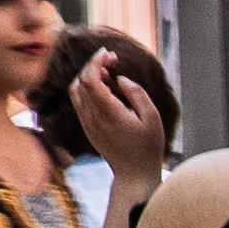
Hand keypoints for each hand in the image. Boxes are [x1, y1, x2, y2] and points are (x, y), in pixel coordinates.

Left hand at [66, 56, 170, 173]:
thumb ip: (137, 94)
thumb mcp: (152, 118)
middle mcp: (93, 117)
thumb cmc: (147, 147)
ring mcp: (87, 123)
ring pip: (76, 90)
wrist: (134, 174)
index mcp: (108, 113)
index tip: (108, 53)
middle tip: (112, 59)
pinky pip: (79, 101)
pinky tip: (103, 86)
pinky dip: (86, 88)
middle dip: (94, 64)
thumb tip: (120, 79)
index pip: (90, 79)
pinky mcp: (87, 128)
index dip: (96, 61)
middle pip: (81, 81)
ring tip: (107, 71)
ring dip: (88, 75)